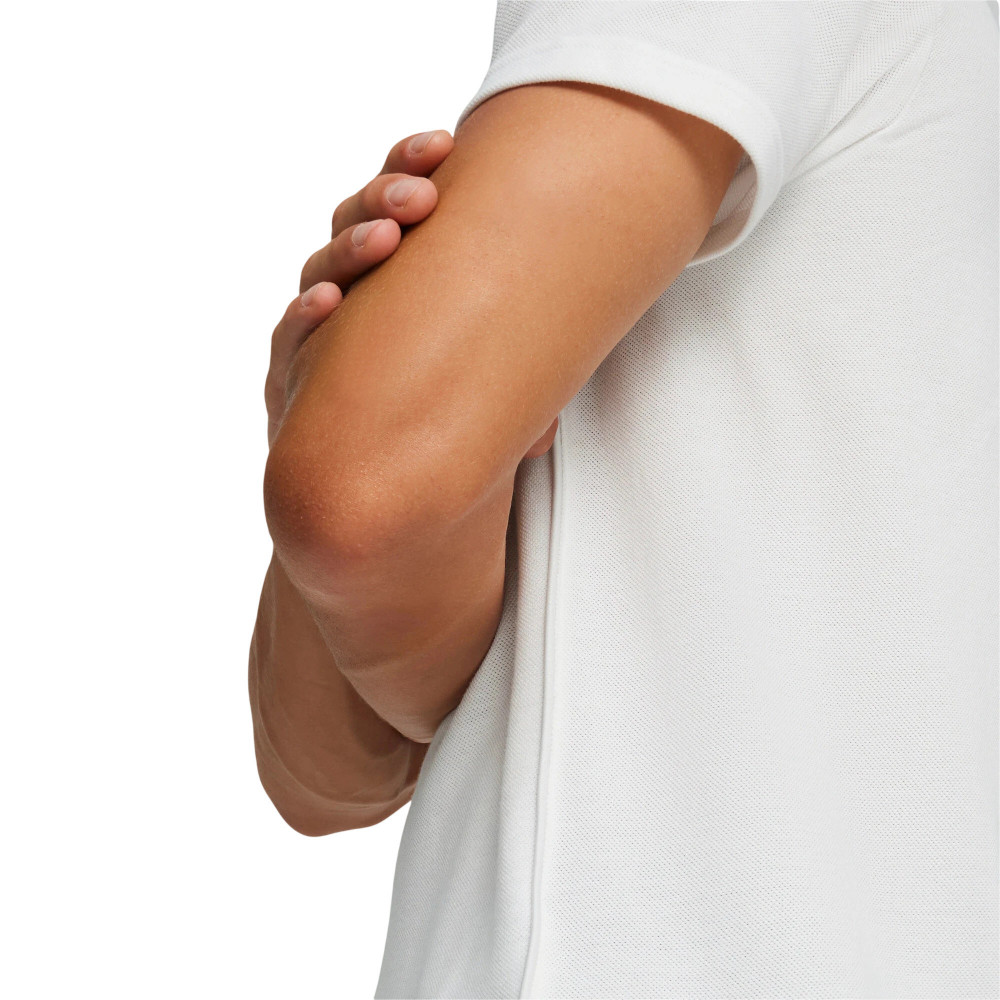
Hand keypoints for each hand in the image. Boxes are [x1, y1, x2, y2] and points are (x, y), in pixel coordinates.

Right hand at [264, 129, 558, 457]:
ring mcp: (317, 332)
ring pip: (322, 273)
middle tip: (421, 196)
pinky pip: (290, 343)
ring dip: (351, 250)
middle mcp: (350, 290)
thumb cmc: (432, 420)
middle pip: (355, 223)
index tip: (443, 143)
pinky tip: (326, 304)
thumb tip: (559, 419)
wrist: (379, 492)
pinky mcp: (291, 379)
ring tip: (385, 241)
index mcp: (394, 270)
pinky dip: (304, 320)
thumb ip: (516, 381)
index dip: (408, 166)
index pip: (394, 204)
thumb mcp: (481, 392)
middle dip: (383, 198)